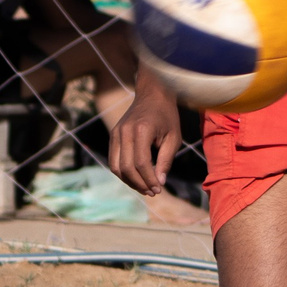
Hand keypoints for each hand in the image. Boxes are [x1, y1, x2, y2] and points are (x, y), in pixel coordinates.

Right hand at [108, 76, 179, 195]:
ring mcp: (116, 133)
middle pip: (126, 167)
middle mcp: (125, 131)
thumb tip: (159, 183)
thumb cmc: (167, 116)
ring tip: (145, 188)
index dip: (149, 180)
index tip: (159, 189)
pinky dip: (123, 173)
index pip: (141, 163)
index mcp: (141, 130)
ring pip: (116, 166)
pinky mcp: (113, 135)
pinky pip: (114, 160)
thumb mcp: (173, 138)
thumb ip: (166, 160)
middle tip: (153, 192)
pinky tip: (136, 178)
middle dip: (139, 184)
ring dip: (129, 181)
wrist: (153, 94)